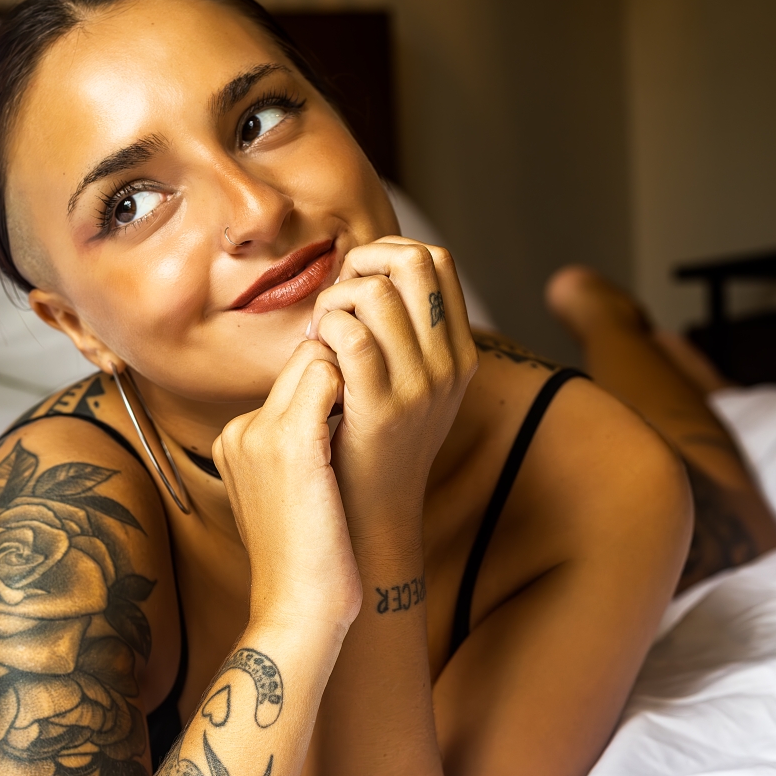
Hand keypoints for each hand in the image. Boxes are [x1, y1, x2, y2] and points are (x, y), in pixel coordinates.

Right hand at [213, 340, 360, 640]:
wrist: (298, 608)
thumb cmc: (310, 560)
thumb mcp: (291, 493)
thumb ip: (300, 445)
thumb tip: (341, 407)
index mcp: (235, 442)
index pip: (289, 379)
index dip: (329, 389)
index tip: (357, 419)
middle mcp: (239, 431)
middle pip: (301, 361)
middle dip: (341, 378)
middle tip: (371, 420)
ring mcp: (259, 433)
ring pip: (317, 360)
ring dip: (352, 385)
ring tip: (369, 434)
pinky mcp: (290, 441)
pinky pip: (329, 375)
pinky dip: (356, 392)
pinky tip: (370, 432)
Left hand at [308, 239, 476, 544]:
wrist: (372, 521)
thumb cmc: (373, 450)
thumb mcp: (409, 389)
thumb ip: (402, 337)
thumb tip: (367, 280)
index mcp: (460, 352)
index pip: (437, 260)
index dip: (388, 254)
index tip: (356, 283)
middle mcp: (450, 364)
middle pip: (414, 261)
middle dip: (363, 263)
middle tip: (335, 301)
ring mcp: (421, 386)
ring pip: (376, 293)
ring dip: (335, 300)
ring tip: (321, 333)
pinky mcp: (383, 409)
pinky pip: (352, 338)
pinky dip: (325, 332)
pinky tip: (315, 354)